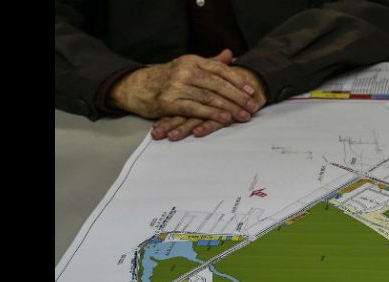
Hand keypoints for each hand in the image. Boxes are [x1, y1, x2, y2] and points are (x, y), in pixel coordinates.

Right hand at [109, 49, 259, 125]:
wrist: (136, 86)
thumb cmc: (166, 78)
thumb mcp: (188, 65)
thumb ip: (210, 62)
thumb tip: (230, 55)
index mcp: (192, 60)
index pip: (219, 69)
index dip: (237, 80)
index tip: (251, 90)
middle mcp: (185, 70)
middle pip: (217, 84)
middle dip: (238, 97)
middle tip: (252, 106)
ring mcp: (176, 86)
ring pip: (209, 98)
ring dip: (229, 108)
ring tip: (243, 115)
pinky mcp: (169, 102)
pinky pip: (195, 109)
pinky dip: (211, 114)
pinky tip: (224, 118)